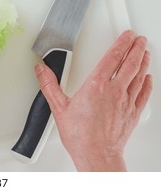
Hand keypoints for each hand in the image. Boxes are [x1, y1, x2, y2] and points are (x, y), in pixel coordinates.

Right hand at [35, 30, 152, 170]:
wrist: (97, 155)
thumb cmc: (80, 135)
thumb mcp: (58, 107)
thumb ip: (49, 85)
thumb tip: (41, 70)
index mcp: (96, 85)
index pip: (112, 58)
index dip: (121, 43)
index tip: (126, 35)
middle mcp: (114, 91)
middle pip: (130, 63)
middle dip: (136, 48)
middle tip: (139, 39)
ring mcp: (126, 102)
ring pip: (139, 76)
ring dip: (143, 62)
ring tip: (145, 52)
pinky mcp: (133, 113)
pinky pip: (143, 94)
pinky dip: (147, 83)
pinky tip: (147, 78)